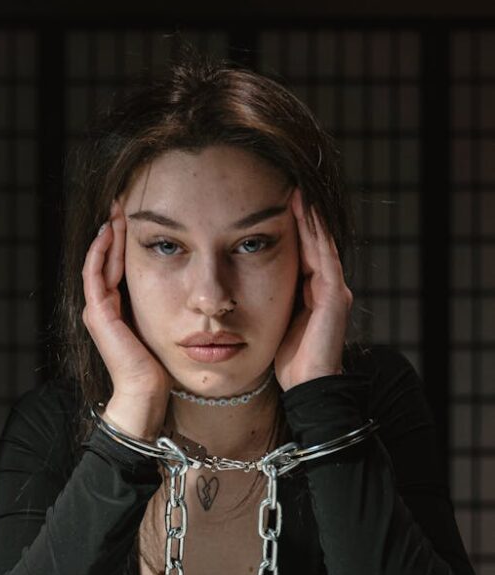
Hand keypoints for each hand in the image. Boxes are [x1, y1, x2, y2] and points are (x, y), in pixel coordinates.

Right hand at [82, 200, 172, 409]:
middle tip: (122, 204)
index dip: (123, 241)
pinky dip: (100, 252)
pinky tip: (109, 233)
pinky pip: (94, 274)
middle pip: (105, 259)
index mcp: (116, 309)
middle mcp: (102, 307)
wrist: (146, 392)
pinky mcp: (97, 314)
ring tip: (115, 212)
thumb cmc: (160, 365)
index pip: (116, 266)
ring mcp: (96, 310)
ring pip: (98, 262)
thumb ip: (167, 305)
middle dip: (113, 231)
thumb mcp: (165, 326)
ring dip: (106, 236)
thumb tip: (190, 285)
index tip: (134, 217)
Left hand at [274, 188, 352, 392]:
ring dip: (309, 218)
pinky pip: (325, 259)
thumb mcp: (273, 322)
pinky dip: (315, 236)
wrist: (309, 388)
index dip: (292, 228)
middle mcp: (328, 288)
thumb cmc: (288, 361)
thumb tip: (239, 286)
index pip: (303, 252)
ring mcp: (334, 292)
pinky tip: (304, 216)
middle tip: (287, 186)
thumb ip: (268, 301)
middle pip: (314, 243)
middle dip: (302, 216)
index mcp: (314, 293)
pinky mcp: (335, 298)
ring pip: (321, 245)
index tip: (274, 203)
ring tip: (295, 193)